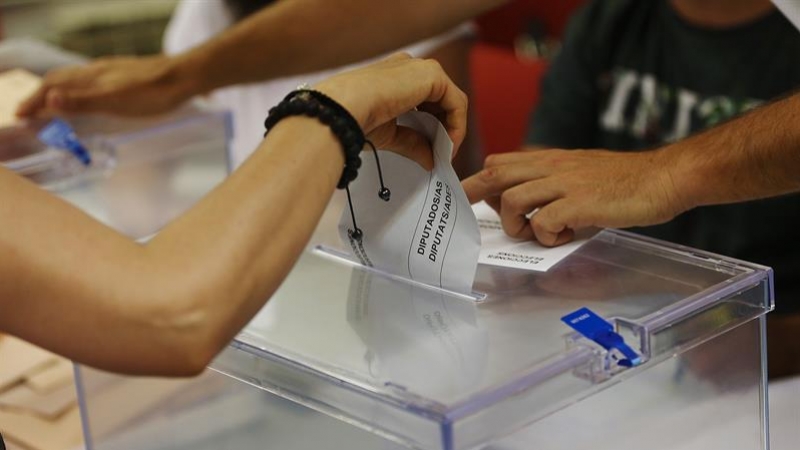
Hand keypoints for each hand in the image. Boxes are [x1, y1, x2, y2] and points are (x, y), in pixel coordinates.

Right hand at [15, 55, 196, 117]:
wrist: (185, 77)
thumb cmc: (153, 93)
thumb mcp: (115, 101)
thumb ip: (83, 102)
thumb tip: (47, 100)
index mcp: (91, 78)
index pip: (52, 87)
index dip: (34, 101)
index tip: (19, 115)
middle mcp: (97, 71)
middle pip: (60, 80)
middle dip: (41, 96)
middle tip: (28, 111)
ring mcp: (112, 72)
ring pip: (75, 78)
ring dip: (58, 91)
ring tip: (51, 104)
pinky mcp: (125, 75)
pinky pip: (90, 80)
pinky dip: (78, 89)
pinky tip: (89, 96)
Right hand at [313, 53, 467, 152]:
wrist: (343, 108)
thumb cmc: (354, 119)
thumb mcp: (389, 134)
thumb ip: (412, 142)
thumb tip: (430, 160)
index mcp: (395, 76)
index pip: (425, 100)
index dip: (433, 126)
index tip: (432, 151)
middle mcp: (410, 67)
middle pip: (441, 100)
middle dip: (445, 128)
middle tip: (442, 155)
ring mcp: (422, 68)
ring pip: (451, 100)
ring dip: (453, 129)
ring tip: (445, 154)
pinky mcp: (433, 74)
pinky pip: (457, 102)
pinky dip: (457, 125)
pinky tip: (448, 145)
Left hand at [462, 148, 689, 245]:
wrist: (665, 177)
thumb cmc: (626, 180)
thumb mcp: (581, 171)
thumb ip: (553, 182)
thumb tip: (527, 203)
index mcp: (551, 159)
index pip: (501, 161)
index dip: (480, 179)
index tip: (469, 196)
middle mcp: (553, 167)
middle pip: (496, 174)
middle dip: (474, 194)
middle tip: (465, 214)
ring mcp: (566, 184)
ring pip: (513, 200)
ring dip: (516, 224)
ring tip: (536, 235)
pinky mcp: (581, 203)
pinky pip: (542, 222)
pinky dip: (545, 236)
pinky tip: (564, 237)